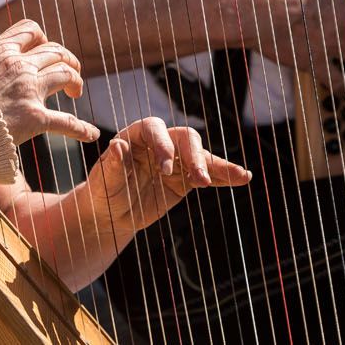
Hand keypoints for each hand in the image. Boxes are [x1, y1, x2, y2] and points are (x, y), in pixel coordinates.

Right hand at [0, 9, 99, 144]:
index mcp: (1, 51)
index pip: (30, 30)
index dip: (39, 36)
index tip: (40, 46)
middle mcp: (20, 66)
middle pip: (55, 51)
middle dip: (66, 57)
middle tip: (69, 69)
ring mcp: (29, 92)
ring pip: (65, 74)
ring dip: (75, 80)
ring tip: (76, 91)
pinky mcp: (34, 119)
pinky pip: (65, 122)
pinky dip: (81, 128)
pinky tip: (92, 133)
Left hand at [84, 118, 250, 234]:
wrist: (110, 216)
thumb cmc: (102, 193)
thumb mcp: (102, 182)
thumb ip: (110, 165)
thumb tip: (116, 145)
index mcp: (137, 135)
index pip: (155, 128)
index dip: (163, 145)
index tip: (165, 168)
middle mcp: (160, 142)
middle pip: (184, 138)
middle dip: (193, 156)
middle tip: (197, 179)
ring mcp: (176, 160)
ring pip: (201, 155)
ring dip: (216, 166)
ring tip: (238, 175)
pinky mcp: (185, 179)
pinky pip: (208, 175)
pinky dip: (224, 176)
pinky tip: (242, 178)